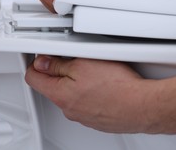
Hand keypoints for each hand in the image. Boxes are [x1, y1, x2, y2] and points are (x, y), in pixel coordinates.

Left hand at [25, 55, 155, 132]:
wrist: (142, 105)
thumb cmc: (118, 86)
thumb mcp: (83, 63)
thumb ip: (58, 64)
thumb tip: (43, 62)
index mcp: (60, 95)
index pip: (33, 78)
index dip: (36, 63)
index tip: (42, 56)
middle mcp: (69, 110)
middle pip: (53, 87)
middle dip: (60, 72)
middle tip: (76, 59)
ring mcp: (84, 117)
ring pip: (72, 96)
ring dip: (78, 84)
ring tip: (97, 73)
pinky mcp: (98, 120)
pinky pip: (87, 104)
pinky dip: (92, 94)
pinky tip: (106, 86)